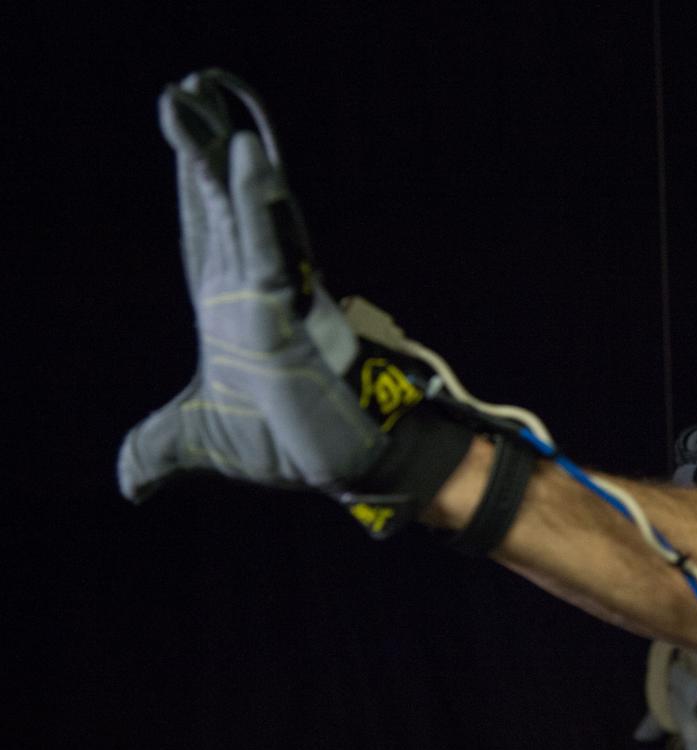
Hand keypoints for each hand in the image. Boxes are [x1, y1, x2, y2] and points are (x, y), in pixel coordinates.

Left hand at [117, 70, 386, 500]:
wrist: (343, 466)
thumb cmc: (285, 447)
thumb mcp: (197, 443)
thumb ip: (156, 450)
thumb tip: (126, 483)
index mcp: (227, 313)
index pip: (202, 237)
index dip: (191, 190)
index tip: (182, 138)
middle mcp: (247, 293)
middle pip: (214, 209)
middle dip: (196, 154)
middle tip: (182, 93)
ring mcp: (266, 296)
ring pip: (237, 213)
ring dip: (216, 157)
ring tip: (198, 99)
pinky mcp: (284, 311)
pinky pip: (266, 246)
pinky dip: (254, 202)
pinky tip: (245, 155)